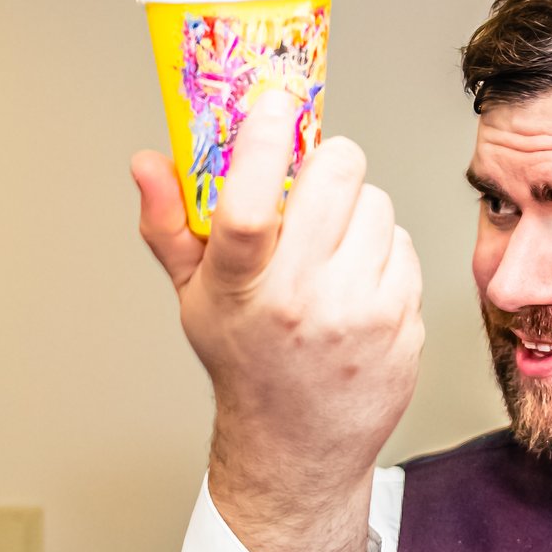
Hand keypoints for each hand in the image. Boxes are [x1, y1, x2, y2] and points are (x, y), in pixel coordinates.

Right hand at [134, 90, 423, 551]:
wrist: (298, 448)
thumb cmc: (245, 362)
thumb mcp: (194, 298)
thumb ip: (169, 226)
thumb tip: (147, 161)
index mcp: (241, 291)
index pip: (252, 204)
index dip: (264, 141)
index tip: (273, 103)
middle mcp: (302, 301)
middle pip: (337, 176)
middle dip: (327, 161)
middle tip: (314, 180)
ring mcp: (361, 313)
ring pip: (378, 203)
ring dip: (357, 210)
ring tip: (331, 248)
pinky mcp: (404, 322)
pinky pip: (404, 245)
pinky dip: (384, 251)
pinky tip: (358, 282)